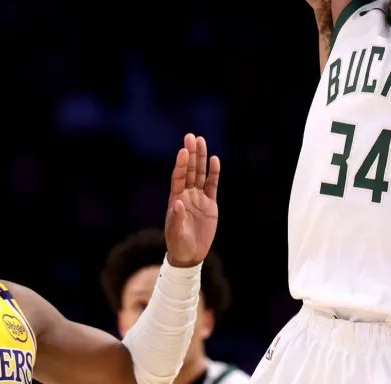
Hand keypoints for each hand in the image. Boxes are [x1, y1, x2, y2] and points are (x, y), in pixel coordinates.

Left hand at [164, 134, 220, 267]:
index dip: (181, 164)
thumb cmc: (178, 243)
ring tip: (202, 141)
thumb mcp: (175, 233)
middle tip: (191, 136)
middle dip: (191, 154)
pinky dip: (214, 173)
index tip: (183, 151)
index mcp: (176, 199)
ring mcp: (198, 197)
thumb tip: (177, 202)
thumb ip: (176, 218)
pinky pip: (212, 185)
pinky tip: (215, 160)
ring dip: (201, 158)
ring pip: (200, 173)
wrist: (190, 254)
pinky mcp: (210, 203)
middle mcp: (187, 194)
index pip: (178, 177)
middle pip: (189, 170)